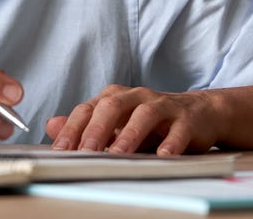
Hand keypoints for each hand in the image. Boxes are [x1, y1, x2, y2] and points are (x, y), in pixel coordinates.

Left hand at [46, 84, 225, 155]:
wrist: (200, 114)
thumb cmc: (152, 122)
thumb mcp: (117, 124)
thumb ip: (85, 126)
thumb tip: (51, 126)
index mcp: (115, 97)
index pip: (88, 109)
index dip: (73, 129)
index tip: (60, 150)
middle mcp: (136, 96)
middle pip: (112, 107)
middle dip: (96, 130)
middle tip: (84, 152)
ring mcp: (163, 105)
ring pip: (144, 115)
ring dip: (129, 135)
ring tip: (117, 154)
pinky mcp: (187, 118)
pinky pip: (178, 129)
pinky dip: (171, 142)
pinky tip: (163, 155)